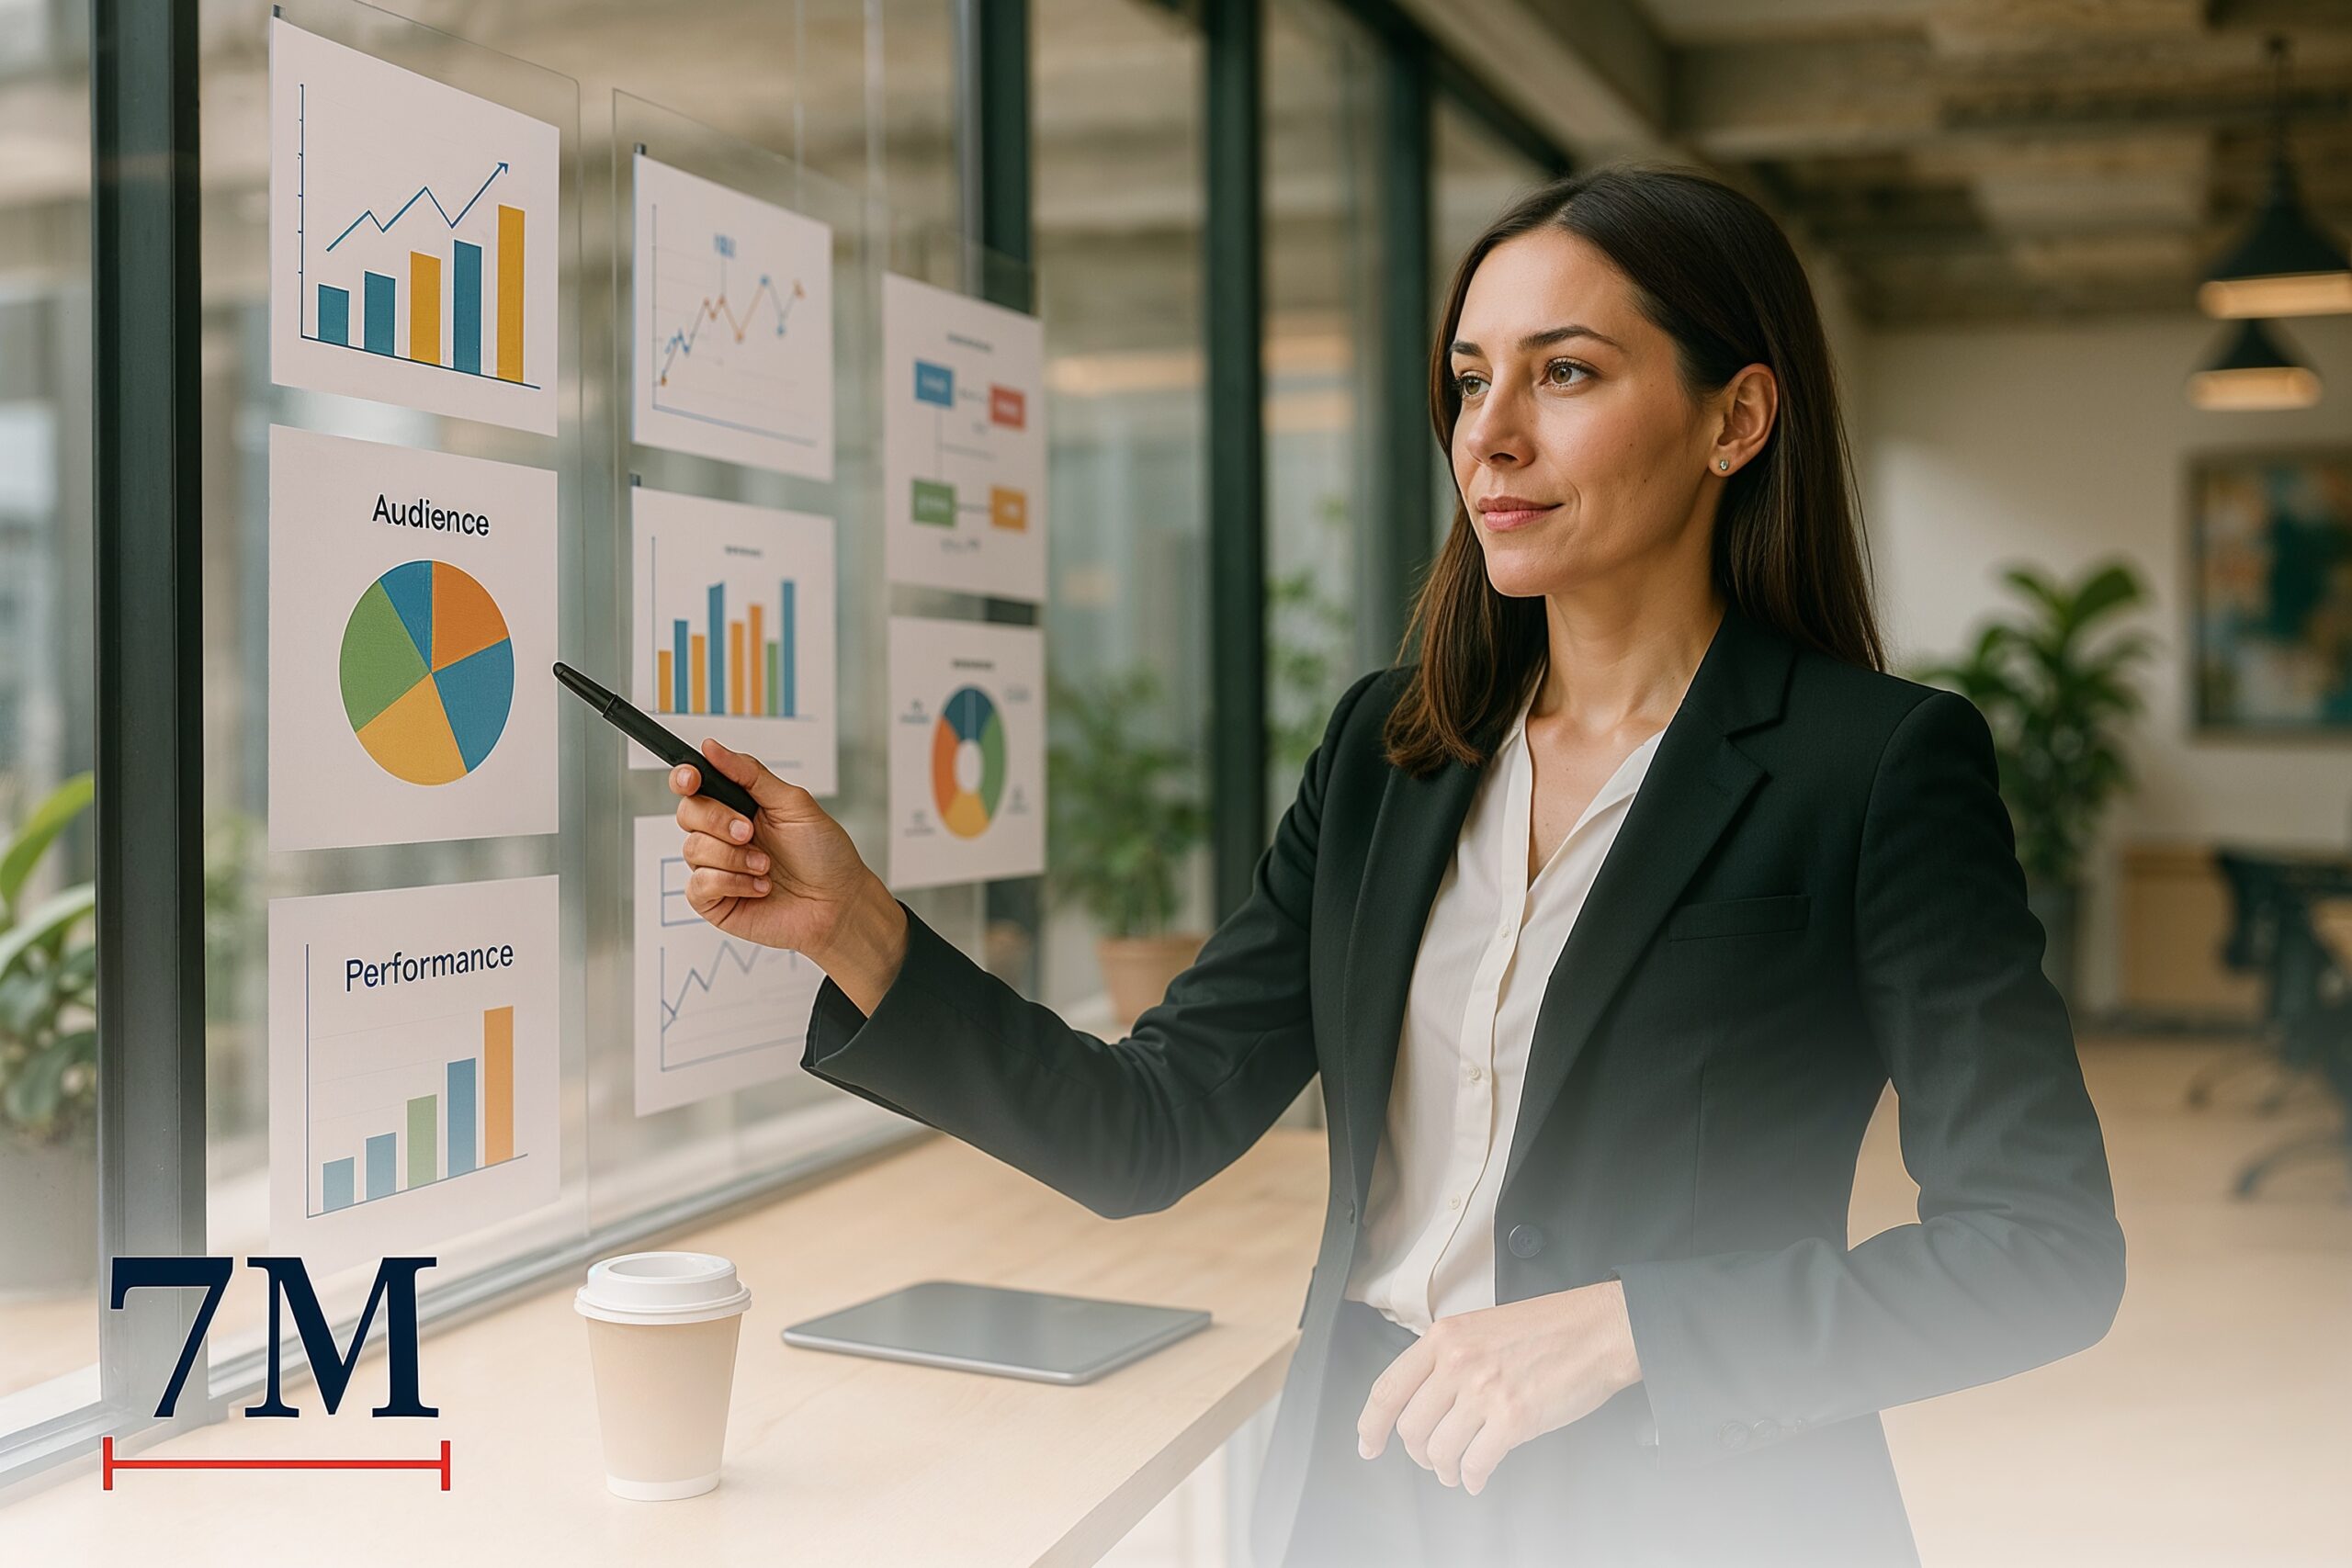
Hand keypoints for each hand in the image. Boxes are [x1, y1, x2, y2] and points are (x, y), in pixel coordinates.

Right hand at [670, 737, 906, 1009]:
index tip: (692, 779)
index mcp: (738, 806)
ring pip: (693, 850)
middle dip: (718, 820)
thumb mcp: (793, 804)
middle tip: (750, 832)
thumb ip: (750, 773)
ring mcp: (716, 868)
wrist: (839, 902)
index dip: (686, 779)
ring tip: (766, 866)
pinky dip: (732, 882)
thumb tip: (711, 747)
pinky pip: (699, 885)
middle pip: (687, 813)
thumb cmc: (823, 854)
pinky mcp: (715, 901)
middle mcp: (722, 835)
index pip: (695, 786)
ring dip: (734, 857)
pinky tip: (760, 887)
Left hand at [1355, 1280, 1641, 1495]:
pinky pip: (1475, 1463)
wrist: (1599, 1330)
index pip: (1387, 1388)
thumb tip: (1424, 1401)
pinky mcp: (1514, 1418)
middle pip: (1410, 1427)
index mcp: (1444, 1337)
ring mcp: (1484, 1390)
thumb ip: (1449, 1359)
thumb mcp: (1482, 1328)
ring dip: (1445, 1470)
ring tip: (1457, 1470)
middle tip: (1432, 1459)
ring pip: (1439, 1450)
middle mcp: (1458, 1362)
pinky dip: (1472, 1478)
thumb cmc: (1549, 1329)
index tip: (1368, 1444)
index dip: (1370, 1424)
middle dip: (1418, 1453)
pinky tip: (1478, 1477)